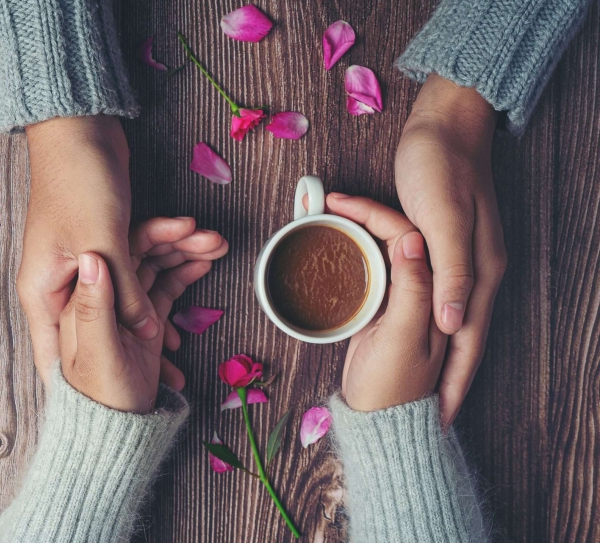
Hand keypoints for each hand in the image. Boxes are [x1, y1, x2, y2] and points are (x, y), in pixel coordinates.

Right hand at [19, 117, 228, 388]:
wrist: (80, 128)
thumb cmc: (79, 184)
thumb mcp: (102, 243)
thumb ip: (122, 292)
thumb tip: (149, 331)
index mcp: (45, 291)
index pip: (55, 353)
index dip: (75, 387)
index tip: (101, 415)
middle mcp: (62, 283)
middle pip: (100, 330)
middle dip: (140, 350)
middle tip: (171, 383)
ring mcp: (85, 264)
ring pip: (129, 297)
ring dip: (167, 299)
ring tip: (195, 336)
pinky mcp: (107, 244)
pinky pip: (140, 272)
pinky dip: (169, 273)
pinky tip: (196, 277)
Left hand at [59, 218, 226, 412]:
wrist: (115, 434)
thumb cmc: (100, 399)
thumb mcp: (98, 355)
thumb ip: (95, 308)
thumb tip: (92, 259)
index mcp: (81, 299)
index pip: (118, 252)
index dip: (152, 234)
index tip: (184, 226)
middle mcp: (99, 298)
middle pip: (138, 256)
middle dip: (177, 244)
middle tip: (213, 237)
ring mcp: (121, 310)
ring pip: (153, 270)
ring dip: (184, 255)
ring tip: (217, 246)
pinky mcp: (139, 324)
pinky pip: (161, 290)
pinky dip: (182, 276)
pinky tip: (202, 266)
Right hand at [326, 194, 447, 410]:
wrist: (377, 422)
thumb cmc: (393, 386)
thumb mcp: (404, 336)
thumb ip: (414, 288)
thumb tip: (411, 237)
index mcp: (444, 293)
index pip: (410, 236)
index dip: (376, 213)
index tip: (340, 202)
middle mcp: (430, 289)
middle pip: (396, 237)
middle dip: (364, 214)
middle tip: (327, 201)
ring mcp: (407, 298)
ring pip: (383, 249)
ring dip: (356, 230)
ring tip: (326, 213)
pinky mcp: (386, 310)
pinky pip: (372, 268)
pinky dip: (352, 252)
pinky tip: (333, 244)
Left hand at [395, 75, 506, 424]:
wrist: (445, 124)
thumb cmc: (439, 168)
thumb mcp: (442, 220)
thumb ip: (451, 272)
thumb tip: (454, 326)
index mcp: (479, 271)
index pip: (468, 342)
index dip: (457, 383)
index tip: (443, 420)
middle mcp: (477, 271)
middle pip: (465, 340)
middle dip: (452, 381)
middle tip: (435, 418)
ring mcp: (465, 259)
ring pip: (454, 321)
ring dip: (444, 358)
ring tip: (429, 389)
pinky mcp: (448, 246)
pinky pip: (442, 297)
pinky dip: (434, 323)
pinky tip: (422, 332)